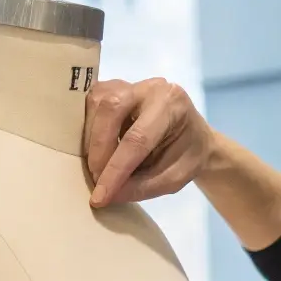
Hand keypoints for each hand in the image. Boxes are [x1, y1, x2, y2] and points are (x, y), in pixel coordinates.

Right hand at [85, 77, 214, 207]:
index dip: (115, 169)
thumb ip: (142, 187)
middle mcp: (150, 87)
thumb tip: (107, 195)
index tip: (100, 197)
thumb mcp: (173, 179)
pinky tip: (97, 148)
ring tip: (99, 166)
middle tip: (97, 179)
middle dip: (99, 151)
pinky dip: (88, 129)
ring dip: (91, 140)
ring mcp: (128, 83)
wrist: (193, 137)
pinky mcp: (111, 88)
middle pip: (111, 111)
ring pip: (96, 104)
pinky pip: (90, 103)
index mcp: (173, 105)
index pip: (137, 138)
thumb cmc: (186, 156)